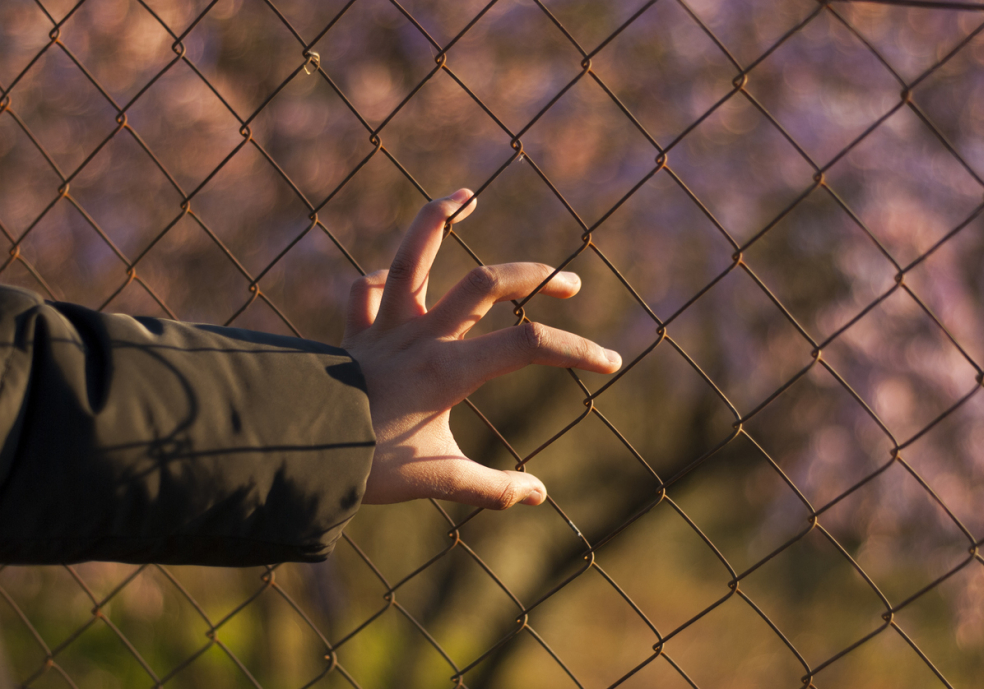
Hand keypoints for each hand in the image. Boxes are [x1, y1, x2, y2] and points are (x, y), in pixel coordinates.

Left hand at [343, 189, 621, 509]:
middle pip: (486, 282)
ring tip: (466, 194)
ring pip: (414, 256)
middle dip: (536, 276)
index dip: (577, 350)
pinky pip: (365, 289)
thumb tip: (539, 495)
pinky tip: (396, 273)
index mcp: (448, 369)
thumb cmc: (368, 465)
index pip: (529, 344)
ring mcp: (385, 327)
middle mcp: (420, 335)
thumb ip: (493, 488)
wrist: (292, 449)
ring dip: (440, 220)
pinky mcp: (354, 333)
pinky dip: (382, 278)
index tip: (610, 363)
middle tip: (569, 285)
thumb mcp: (439, 479)